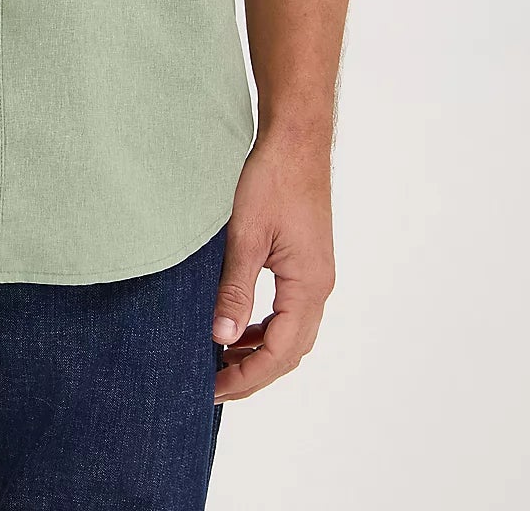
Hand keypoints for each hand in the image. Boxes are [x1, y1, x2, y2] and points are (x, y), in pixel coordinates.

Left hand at [210, 131, 335, 402]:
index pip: (279, 353)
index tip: (211, 388)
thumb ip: (235, 289)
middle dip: (253, 374)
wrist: (296, 140)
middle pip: (290, 352)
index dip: (245, 377)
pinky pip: (289, 312)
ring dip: (260, 353)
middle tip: (213, 385)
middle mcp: (319, 287)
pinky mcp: (307, 263)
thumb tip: (222, 338)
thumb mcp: (246, 235)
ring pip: (292, 334)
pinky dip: (265, 328)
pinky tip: (239, 325)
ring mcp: (316, 276)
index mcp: (308, 286)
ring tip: (222, 361)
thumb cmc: (272, 179)